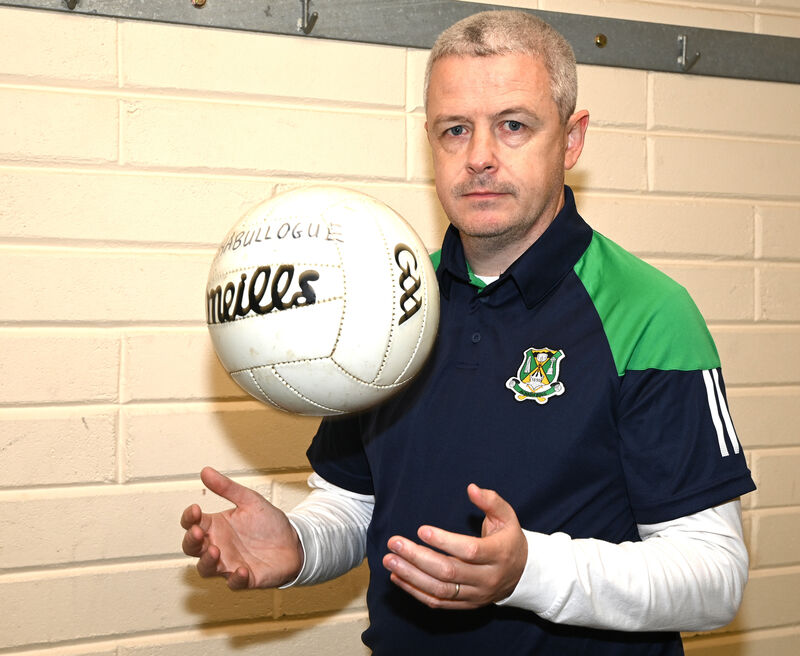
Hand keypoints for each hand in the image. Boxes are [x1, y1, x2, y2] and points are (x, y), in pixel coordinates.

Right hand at [180, 466, 303, 589]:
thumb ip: (227, 488)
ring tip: (215, 550)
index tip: (196, 509)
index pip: (192, 523)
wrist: (294, 542)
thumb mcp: (249, 500)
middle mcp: (218, 546)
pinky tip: (241, 570)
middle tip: (199, 532)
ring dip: (206, 561)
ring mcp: (229, 563)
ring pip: (206, 568)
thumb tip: (205, 471)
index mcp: (216, 526)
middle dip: (191, 540)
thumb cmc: (268, 523)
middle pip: (192, 547)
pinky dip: (235, 579)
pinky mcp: (245, 578)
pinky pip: (234, 583)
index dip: (189, 518)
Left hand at [382, 484, 527, 608]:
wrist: (522, 574)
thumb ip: (491, 501)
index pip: (469, 551)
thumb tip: (471, 488)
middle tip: (395, 543)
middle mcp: (487, 578)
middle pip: (449, 572)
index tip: (421, 530)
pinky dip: (416, 591)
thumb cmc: (509, 539)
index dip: (444, 542)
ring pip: (440, 590)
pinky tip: (398, 577)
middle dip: (418, 557)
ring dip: (411, 576)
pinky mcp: (466, 605)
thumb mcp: (507, 516)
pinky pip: (438, 602)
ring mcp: (476, 594)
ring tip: (390, 560)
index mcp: (498, 554)